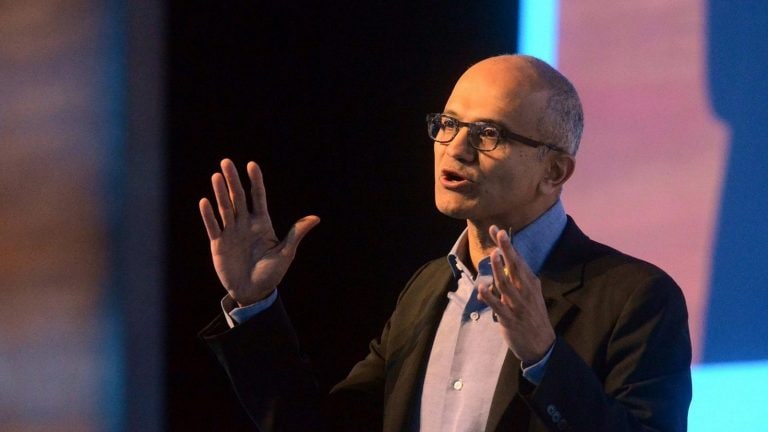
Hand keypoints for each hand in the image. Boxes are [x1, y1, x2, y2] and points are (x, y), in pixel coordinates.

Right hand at [199, 159, 319, 306]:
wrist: (253, 293)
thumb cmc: (271, 274)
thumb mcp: (286, 253)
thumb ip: (296, 234)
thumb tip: (316, 218)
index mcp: (262, 223)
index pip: (257, 197)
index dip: (255, 181)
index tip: (251, 165)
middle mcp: (245, 224)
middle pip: (238, 197)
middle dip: (233, 180)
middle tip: (226, 162)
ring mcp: (231, 233)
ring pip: (225, 208)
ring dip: (220, 193)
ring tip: (216, 176)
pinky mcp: (218, 244)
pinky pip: (213, 226)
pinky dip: (209, 215)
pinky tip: (205, 201)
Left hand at [477, 225, 554, 364]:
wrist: (541, 344)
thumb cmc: (532, 315)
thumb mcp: (530, 294)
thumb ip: (517, 280)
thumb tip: (503, 264)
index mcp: (530, 283)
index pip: (518, 260)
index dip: (508, 245)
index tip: (497, 230)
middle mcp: (525, 291)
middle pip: (515, 267)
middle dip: (507, 250)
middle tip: (499, 233)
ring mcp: (517, 305)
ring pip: (506, 284)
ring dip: (498, 269)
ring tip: (492, 254)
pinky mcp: (509, 319)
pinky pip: (498, 306)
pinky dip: (489, 297)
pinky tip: (481, 288)